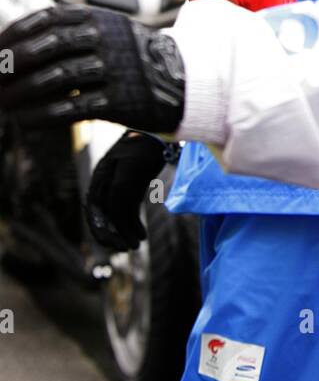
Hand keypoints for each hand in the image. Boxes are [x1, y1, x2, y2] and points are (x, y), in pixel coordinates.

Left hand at [0, 5, 185, 131]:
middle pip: (49, 46)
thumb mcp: (105, 31)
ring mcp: (115, 68)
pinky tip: (26, 121)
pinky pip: (74, 107)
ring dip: (23, 92)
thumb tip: (16, 46)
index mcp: (98, 17)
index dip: (15, 34)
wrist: (182, 80)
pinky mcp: (120, 99)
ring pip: (58, 77)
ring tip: (3, 103)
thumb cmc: (130, 58)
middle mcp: (106, 38)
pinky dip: (44, 115)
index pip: (46, 19)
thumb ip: (68, 33)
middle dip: (14, 63)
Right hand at [85, 131, 166, 250]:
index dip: (109, 224)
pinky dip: (131, 223)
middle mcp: (105, 181)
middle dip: (112, 233)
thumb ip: (122, 185)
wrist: (157, 131)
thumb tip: (113, 204)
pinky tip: (141, 234)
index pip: (100, 206)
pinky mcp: (127, 188)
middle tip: (126, 248)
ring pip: (113, 214)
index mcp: (103, 175)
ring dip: (123, 231)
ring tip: (136, 245)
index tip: (118, 241)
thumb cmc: (145, 146)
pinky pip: (124, 209)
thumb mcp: (134, 164)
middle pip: (102, 213)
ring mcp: (115, 185)